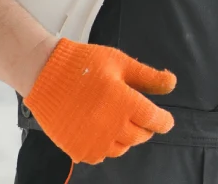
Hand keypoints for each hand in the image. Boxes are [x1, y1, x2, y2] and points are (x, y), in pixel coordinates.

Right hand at [23, 37, 175, 163]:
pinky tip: (100, 129)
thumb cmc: (84, 64)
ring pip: (122, 148)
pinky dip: (105, 145)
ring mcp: (94, 141)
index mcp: (125, 103)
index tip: (166, 121)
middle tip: (138, 114)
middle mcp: (112, 127)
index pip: (154, 120)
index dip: (163, 121)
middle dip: (144, 127)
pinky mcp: (78, 149)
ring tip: (118, 120)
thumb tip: (172, 83)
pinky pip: (101, 155)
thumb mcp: (120, 62)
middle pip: (140, 136)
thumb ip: (148, 77)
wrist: (46, 74)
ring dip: (126, 137)